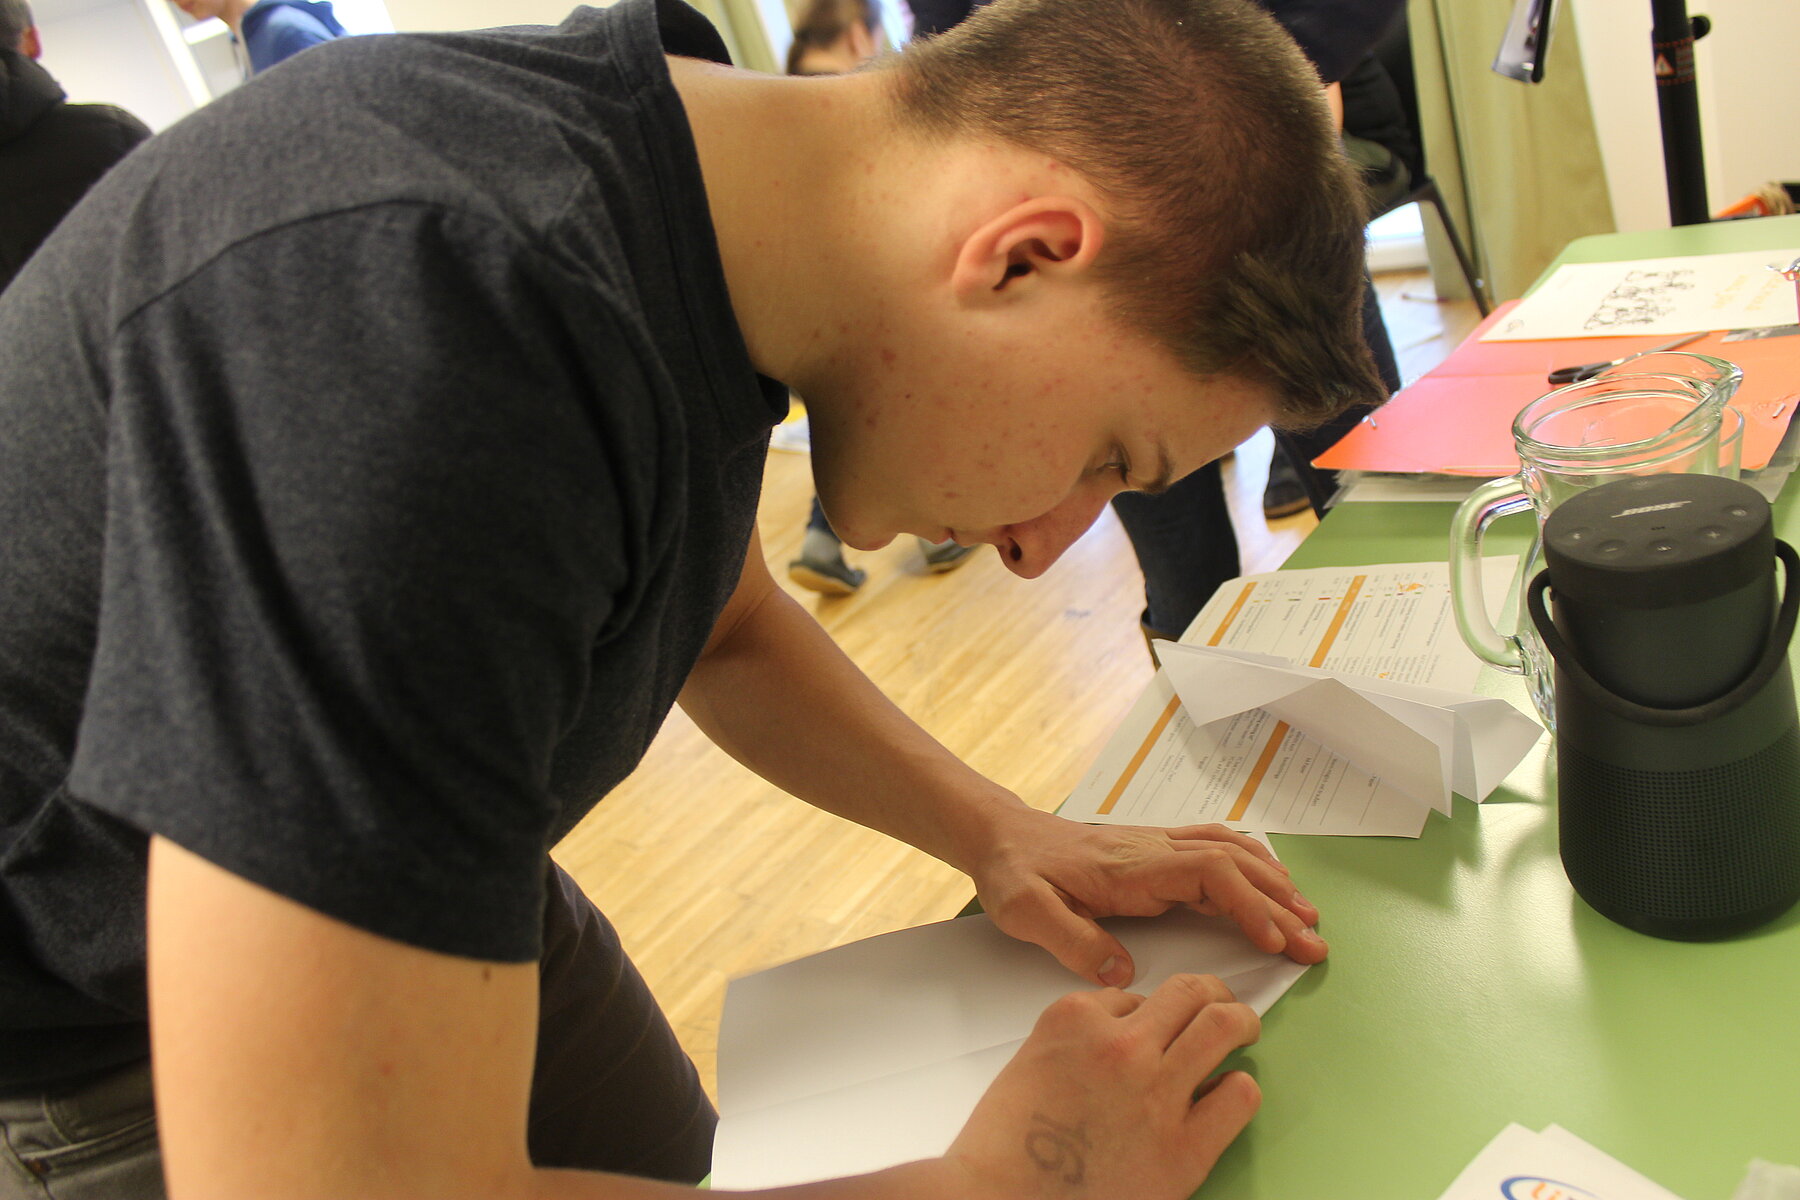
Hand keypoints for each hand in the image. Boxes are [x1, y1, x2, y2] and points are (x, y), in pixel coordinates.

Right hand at [942, 974, 1261, 1199]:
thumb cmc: (1004, 1150)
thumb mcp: (1031, 1066)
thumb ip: (1077, 1046)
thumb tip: (1119, 1046)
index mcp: (1073, 1019)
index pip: (1132, 994)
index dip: (1146, 1011)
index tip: (1153, 1024)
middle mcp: (1120, 1044)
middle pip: (1187, 992)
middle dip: (1209, 993)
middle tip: (1219, 1002)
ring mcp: (1156, 1092)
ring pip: (1222, 1026)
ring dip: (1238, 1021)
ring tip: (1242, 1028)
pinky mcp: (1184, 1147)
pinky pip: (1238, 1094)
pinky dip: (1239, 1088)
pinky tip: (1230, 1093)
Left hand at [969, 809, 1325, 986]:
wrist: (1002, 837)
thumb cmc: (1014, 873)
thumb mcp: (1026, 911)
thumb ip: (1072, 940)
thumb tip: (1123, 975)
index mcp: (1131, 866)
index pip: (1207, 873)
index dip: (1246, 904)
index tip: (1273, 939)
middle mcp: (1153, 850)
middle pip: (1232, 865)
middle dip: (1277, 903)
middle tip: (1314, 943)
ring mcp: (1157, 847)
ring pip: (1230, 854)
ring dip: (1272, 883)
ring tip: (1307, 918)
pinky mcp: (1155, 852)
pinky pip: (1215, 850)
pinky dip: (1251, 866)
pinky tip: (1270, 883)